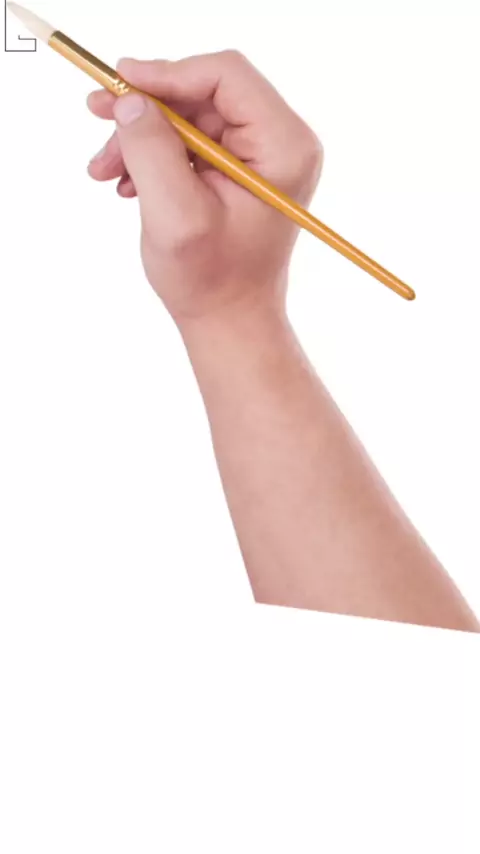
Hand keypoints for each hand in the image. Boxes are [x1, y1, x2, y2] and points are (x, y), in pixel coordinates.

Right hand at [87, 52, 322, 327]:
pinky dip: (152, 155)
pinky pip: (189, 140)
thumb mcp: (176, 215)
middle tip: (97, 116)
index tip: (119, 83)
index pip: (226, 76)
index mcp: (283, 146)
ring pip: (188, 116)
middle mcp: (279, 142)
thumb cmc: (212, 281)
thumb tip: (131, 100)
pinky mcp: (237, 169)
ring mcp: (259, 155)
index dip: (168, 73)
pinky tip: (126, 182)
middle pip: (203, 92)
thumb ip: (152, 151)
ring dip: (140, 136)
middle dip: (146, 109)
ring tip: (104, 169)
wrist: (229, 320)